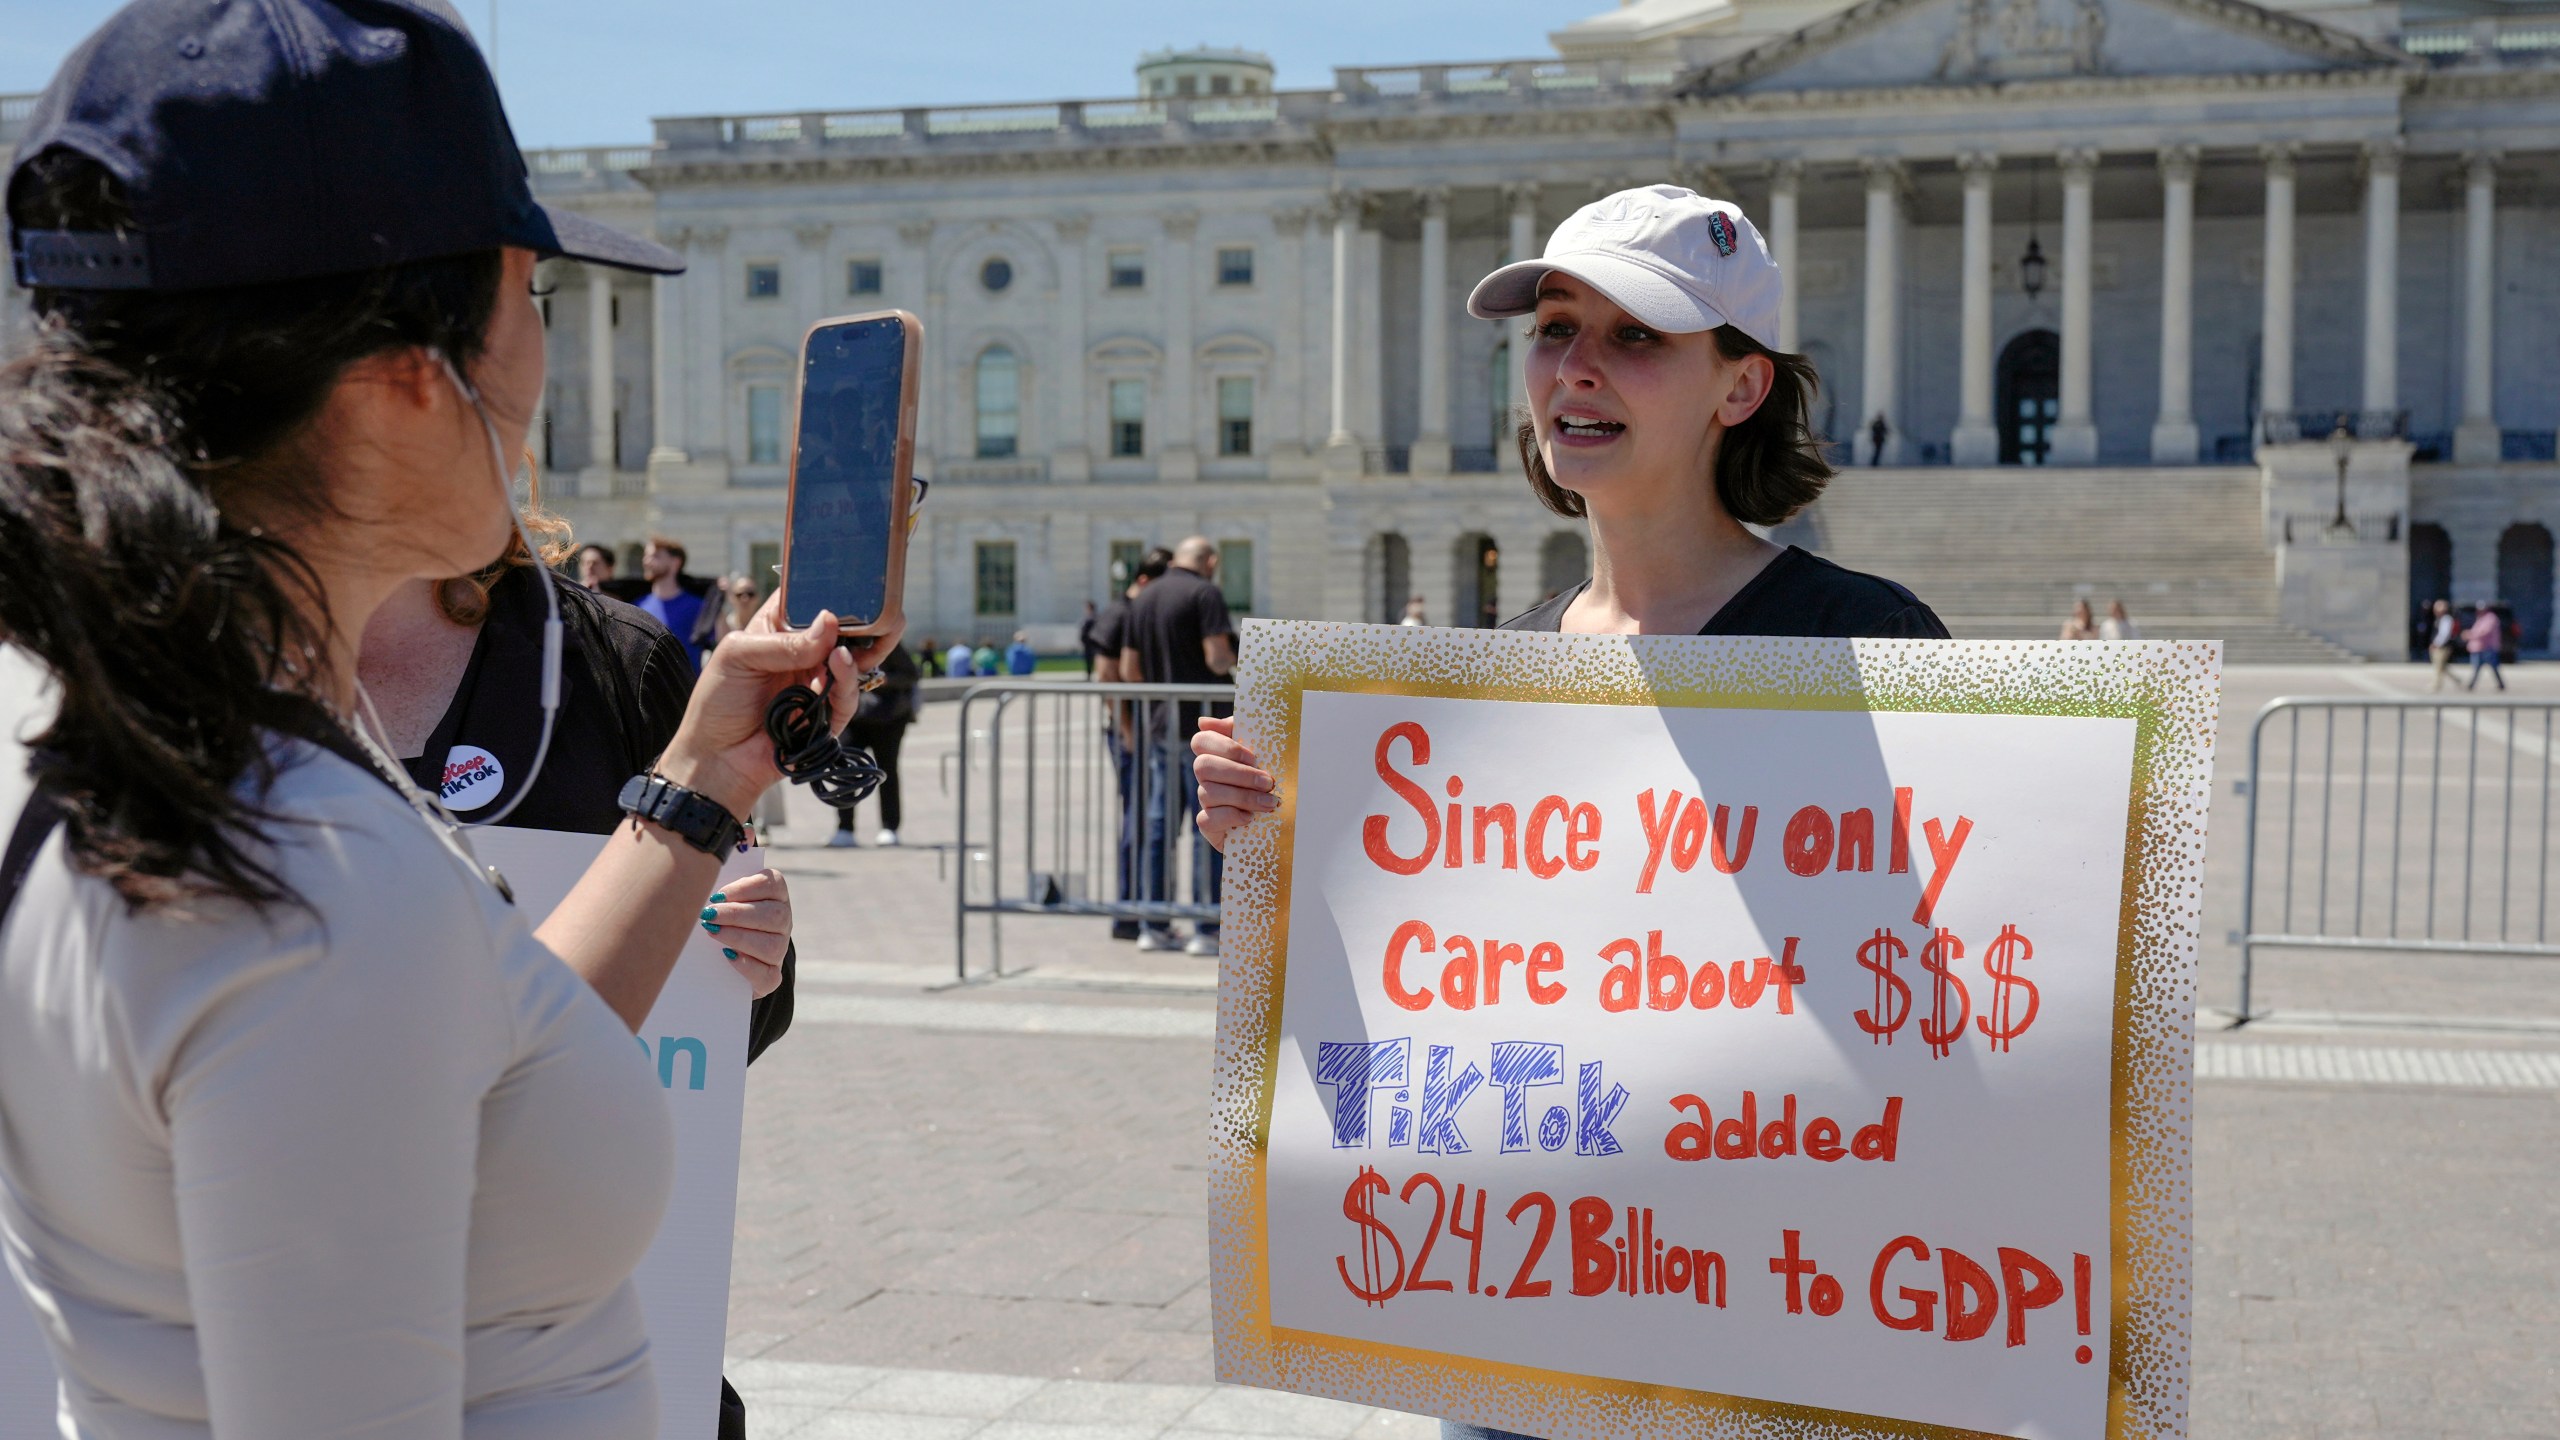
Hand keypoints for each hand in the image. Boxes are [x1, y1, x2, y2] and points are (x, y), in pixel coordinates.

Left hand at [657, 591, 906, 816]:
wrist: (716, 758)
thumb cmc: (717, 702)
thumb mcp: (738, 656)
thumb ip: (784, 642)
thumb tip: (830, 622)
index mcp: (778, 630)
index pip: (809, 600)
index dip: (828, 590)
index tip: (849, 584)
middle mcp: (802, 654)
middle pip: (842, 631)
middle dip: (864, 623)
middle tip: (881, 613)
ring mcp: (816, 683)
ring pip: (853, 662)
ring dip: (862, 651)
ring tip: (857, 645)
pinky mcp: (826, 715)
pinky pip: (847, 697)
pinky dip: (848, 681)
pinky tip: (840, 664)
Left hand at [700, 867, 790, 998]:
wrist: (714, 956)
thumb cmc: (719, 909)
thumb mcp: (722, 883)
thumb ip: (733, 856)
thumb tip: (745, 830)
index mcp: (776, 893)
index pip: (772, 884)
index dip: (746, 888)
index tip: (717, 893)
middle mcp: (783, 920)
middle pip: (773, 916)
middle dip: (737, 914)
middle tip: (707, 915)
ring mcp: (779, 950)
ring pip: (772, 945)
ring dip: (739, 938)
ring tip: (712, 934)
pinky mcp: (769, 977)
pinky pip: (768, 975)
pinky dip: (748, 966)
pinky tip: (726, 956)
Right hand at [1192, 715, 1277, 853]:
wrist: (1287, 822)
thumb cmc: (1275, 782)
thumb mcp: (1266, 754)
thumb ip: (1244, 733)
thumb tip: (1203, 722)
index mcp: (1219, 755)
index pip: (1201, 740)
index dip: (1225, 747)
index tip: (1253, 756)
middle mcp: (1208, 777)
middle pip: (1203, 765)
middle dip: (1239, 774)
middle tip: (1268, 782)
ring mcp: (1206, 801)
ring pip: (1208, 792)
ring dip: (1244, 797)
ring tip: (1270, 803)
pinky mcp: (1209, 826)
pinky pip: (1207, 819)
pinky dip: (1231, 817)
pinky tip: (1250, 818)